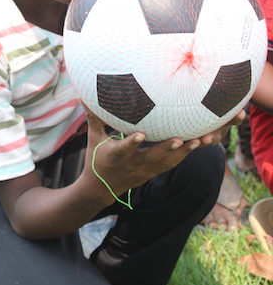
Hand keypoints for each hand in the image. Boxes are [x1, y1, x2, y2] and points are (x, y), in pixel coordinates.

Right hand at [83, 106, 245, 202]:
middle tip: (181, 139)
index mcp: (115, 156)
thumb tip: (83, 95)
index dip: (131, 143)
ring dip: (184, 153)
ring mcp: (145, 171)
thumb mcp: (93, 139)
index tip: (140, 134)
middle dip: (166, 149)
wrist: (101, 190)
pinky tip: (199, 143)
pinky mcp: (153, 173)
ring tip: (201, 140)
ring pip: (167, 163)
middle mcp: (132, 165)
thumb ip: (93, 117)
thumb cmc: (96, 158)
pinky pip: (171, 164)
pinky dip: (184, 154)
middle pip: (152, 158)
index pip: (123, 150)